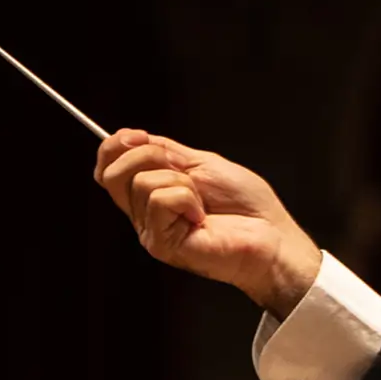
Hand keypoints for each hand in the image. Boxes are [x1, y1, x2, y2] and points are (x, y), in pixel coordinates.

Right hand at [94, 128, 322, 315]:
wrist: (272, 237)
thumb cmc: (248, 207)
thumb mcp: (202, 164)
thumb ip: (165, 151)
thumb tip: (132, 138)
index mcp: (151, 193)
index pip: (107, 166)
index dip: (114, 145)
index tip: (139, 135)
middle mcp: (145, 213)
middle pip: (112, 172)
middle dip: (149, 156)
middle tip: (184, 171)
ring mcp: (150, 230)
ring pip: (142, 182)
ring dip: (181, 181)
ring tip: (202, 202)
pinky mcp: (160, 243)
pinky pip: (160, 199)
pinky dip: (187, 199)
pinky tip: (202, 217)